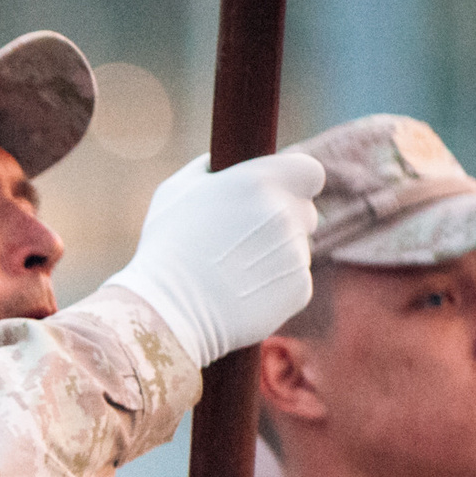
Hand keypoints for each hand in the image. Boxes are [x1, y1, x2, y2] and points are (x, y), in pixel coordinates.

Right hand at [106, 151, 324, 366]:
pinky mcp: (300, 289)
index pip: (309, 171)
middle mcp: (285, 214)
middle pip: (305, 212)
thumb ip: (211, 169)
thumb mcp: (176, 192)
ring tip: (234, 272)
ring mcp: (296, 253)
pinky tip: (241, 292)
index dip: (295, 182)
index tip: (280, 194)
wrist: (168, 311)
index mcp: (259, 182)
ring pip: (298, 248)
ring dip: (276, 256)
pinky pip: (294, 279)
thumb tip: (227, 164)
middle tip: (245, 241)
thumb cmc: (166, 248)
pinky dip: (275, 286)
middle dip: (283, 222)